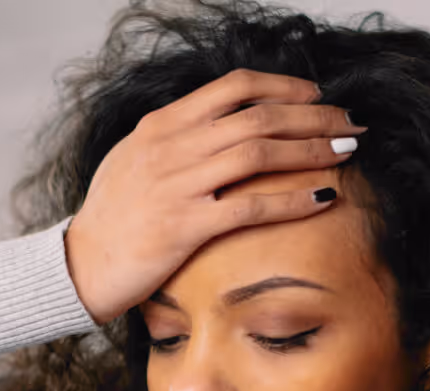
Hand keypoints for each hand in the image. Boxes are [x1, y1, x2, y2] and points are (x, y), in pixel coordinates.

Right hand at [64, 67, 366, 325]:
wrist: (78, 266)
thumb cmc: (110, 218)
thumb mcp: (134, 160)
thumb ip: (175, 139)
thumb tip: (221, 125)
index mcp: (160, 126)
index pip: (233, 88)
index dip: (283, 86)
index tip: (315, 94)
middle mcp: (169, 148)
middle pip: (258, 116)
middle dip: (314, 115)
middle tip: (351, 122)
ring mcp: (176, 186)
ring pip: (260, 153)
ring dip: (312, 149)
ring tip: (347, 151)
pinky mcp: (184, 227)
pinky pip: (251, 206)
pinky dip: (294, 199)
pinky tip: (324, 198)